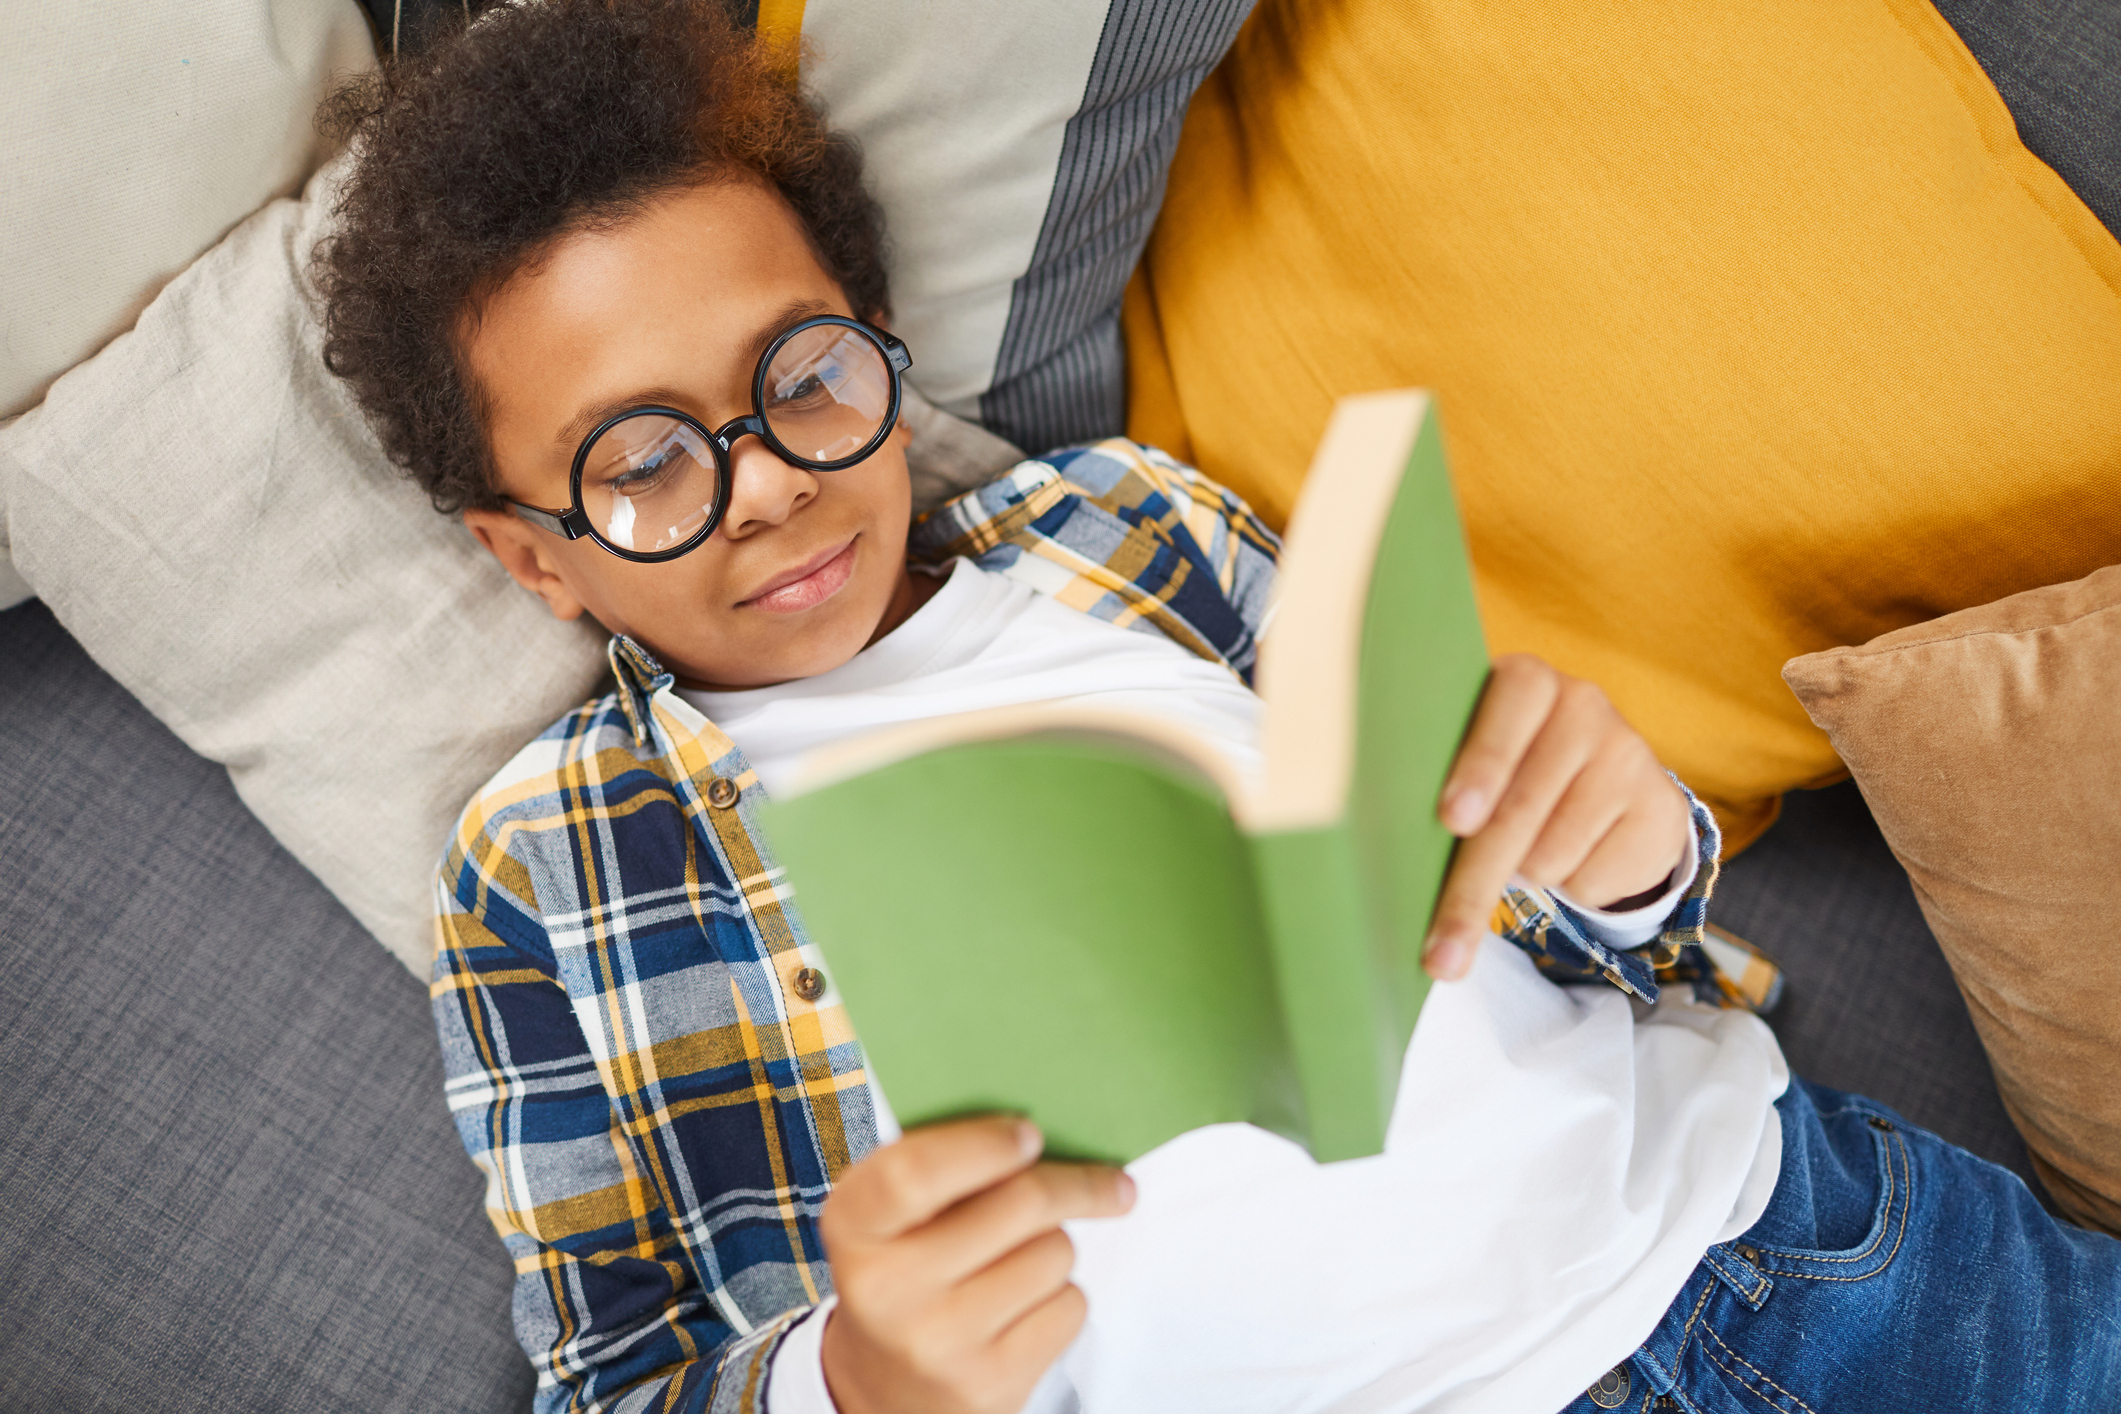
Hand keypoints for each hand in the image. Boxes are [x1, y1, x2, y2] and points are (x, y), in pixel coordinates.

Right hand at [818, 1115, 1135, 1413]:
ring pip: (1054, 1253)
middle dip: (1074, 1184)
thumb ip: (943, 1164)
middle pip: (1020, 1204)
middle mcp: (887, 1288)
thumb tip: (1041, 1134)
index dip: (983, 1145)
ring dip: (1055, 1246)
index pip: (915, 1172)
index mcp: (854, 1225)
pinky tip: (1024, 1307)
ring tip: (1020, 1260)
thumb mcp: (892, 1215)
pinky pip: (1070, 1306)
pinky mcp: (989, 1382)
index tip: (1030, 1134)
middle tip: (1109, 1182)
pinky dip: (1062, 1297)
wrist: (888, 1388)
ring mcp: (939, 1342)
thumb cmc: (906, 1270)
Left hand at [1424, 654, 1689, 981]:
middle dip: (1472, 887)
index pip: (1506, 712)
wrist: (1613, 783)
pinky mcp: (1662, 807)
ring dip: (1526, 877)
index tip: (1452, 819)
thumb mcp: (1482, 757)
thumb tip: (1384, 847)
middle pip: (1519, 808)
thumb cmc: (1514, 770)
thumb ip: (1445, 783)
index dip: (1480, 766)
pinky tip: (1575, 855)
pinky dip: (1571, 889)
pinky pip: (1593, 880)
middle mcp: (1582, 705)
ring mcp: (1629, 754)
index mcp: (1525, 682)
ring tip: (1527, 851)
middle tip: (1441, 953)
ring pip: (1551, 854)